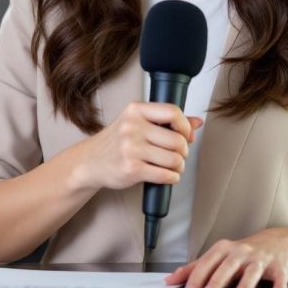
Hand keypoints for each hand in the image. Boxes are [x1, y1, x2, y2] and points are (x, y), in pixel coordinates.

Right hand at [72, 102, 203, 191]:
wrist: (90, 162)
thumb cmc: (116, 142)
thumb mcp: (137, 123)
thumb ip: (166, 121)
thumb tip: (197, 122)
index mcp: (136, 110)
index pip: (173, 112)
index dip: (185, 126)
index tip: (185, 135)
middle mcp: (132, 126)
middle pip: (177, 140)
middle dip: (183, 151)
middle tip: (177, 155)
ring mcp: (131, 148)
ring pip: (174, 159)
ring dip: (179, 166)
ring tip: (173, 167)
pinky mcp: (131, 169)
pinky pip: (165, 174)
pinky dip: (172, 177)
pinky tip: (168, 176)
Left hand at [165, 228, 287, 287]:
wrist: (279, 242)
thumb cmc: (245, 253)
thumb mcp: (219, 256)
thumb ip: (196, 268)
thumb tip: (171, 279)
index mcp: (225, 250)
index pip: (208, 262)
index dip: (197, 277)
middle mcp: (242, 252)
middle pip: (228, 265)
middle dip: (217, 280)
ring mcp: (261, 259)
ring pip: (253, 271)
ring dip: (245, 284)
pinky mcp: (279, 266)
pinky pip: (280, 275)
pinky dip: (279, 284)